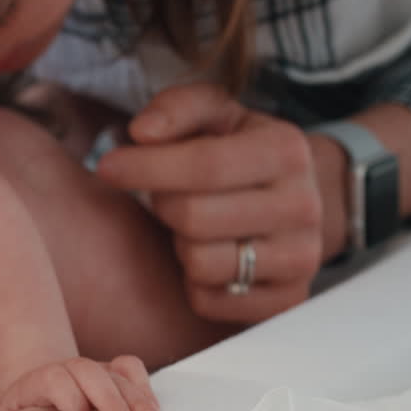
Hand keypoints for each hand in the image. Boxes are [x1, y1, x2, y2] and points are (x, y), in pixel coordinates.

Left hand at [0, 356, 162, 410]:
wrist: (34, 399)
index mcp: (40, 380)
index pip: (57, 380)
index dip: (71, 402)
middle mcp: (70, 369)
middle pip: (91, 372)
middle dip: (111, 400)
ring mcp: (95, 369)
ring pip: (119, 372)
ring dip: (138, 399)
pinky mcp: (113, 374)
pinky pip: (132, 368)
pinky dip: (145, 387)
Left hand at [97, 83, 323, 322]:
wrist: (293, 201)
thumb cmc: (238, 152)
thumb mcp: (215, 116)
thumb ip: (177, 108)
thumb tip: (142, 132)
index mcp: (287, 150)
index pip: (204, 165)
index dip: (145, 167)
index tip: (107, 166)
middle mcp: (303, 206)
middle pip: (194, 217)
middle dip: (162, 205)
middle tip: (163, 196)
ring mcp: (301, 258)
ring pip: (200, 264)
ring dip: (179, 245)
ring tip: (191, 227)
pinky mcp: (286, 300)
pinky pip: (209, 302)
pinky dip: (193, 283)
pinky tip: (207, 256)